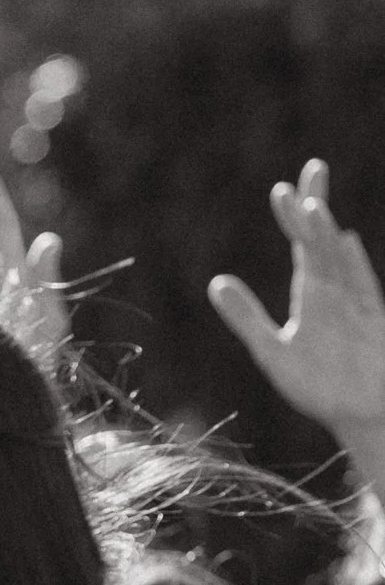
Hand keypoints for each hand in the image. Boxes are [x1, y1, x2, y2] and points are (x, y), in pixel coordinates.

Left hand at [208, 160, 384, 443]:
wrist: (360, 415)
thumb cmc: (320, 384)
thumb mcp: (273, 351)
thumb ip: (247, 318)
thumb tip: (216, 282)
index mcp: (313, 294)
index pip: (303, 246)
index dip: (294, 217)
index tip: (282, 188)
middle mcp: (336, 293)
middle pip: (323, 243)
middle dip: (316, 210)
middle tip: (312, 169)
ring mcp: (356, 307)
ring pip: (340, 263)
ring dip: (326, 237)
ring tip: (312, 209)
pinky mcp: (373, 326)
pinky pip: (363, 291)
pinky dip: (353, 269)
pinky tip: (345, 245)